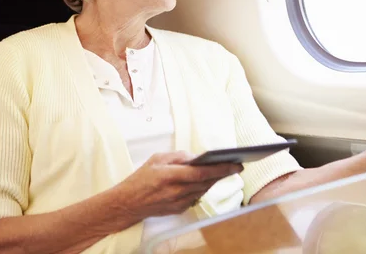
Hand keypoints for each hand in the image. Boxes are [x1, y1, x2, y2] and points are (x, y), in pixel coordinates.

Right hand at [115, 151, 242, 217]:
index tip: (236, 164)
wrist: (129, 203)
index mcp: (171, 176)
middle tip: (236, 165)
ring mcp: (179, 202)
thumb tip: (196, 156)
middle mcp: (177, 191)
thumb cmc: (141, 179)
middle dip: (223, 173)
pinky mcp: (180, 209)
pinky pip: (197, 197)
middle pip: (207, 182)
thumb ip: (178, 156)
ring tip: (224, 170)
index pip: (203, 172)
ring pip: (204, 190)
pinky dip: (202, 188)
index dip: (222, 169)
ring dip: (214, 180)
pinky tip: (206, 181)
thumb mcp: (157, 159)